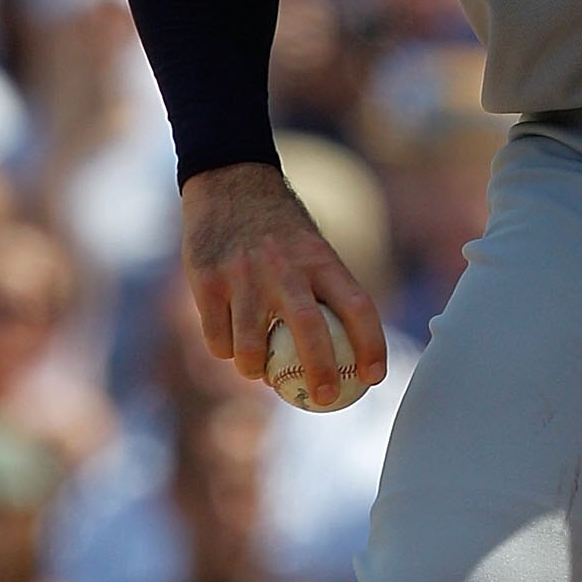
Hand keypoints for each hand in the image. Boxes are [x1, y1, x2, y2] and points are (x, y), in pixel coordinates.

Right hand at [180, 160, 388, 408]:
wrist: (229, 182)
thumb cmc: (279, 229)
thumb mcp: (312, 248)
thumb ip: (324, 293)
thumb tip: (345, 355)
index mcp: (319, 259)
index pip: (358, 306)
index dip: (372, 345)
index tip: (374, 377)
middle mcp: (284, 267)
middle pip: (309, 331)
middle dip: (321, 372)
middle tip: (324, 399)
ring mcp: (242, 274)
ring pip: (251, 347)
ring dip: (257, 371)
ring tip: (261, 373)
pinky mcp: (207, 280)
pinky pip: (218, 338)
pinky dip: (226, 351)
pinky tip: (231, 347)